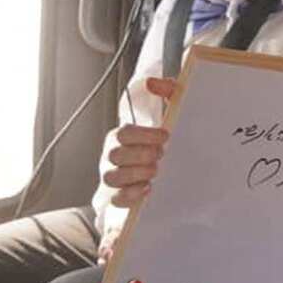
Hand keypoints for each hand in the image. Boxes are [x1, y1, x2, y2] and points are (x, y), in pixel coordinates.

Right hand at [103, 77, 175, 207]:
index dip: (143, 135)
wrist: (166, 170)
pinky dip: (131, 195)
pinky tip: (148, 187)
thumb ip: (167, 92)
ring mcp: (114, 177)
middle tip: (161, 153)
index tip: (165, 135)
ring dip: (135, 174)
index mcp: (121, 136)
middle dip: (140, 154)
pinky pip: (116, 199)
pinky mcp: (119, 197)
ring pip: (112, 177)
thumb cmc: (162, 140)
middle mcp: (113, 156)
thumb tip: (152, 83)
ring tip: (155, 171)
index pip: (123, 133)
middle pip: (115, 154)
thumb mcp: (170, 112)